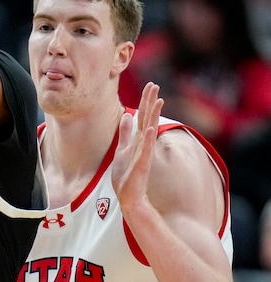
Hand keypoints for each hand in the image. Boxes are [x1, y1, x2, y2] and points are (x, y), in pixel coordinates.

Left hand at [111, 82, 163, 214]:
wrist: (129, 196)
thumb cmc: (126, 174)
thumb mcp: (122, 148)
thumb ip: (125, 132)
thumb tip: (126, 114)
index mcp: (138, 139)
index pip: (143, 116)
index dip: (146, 101)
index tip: (150, 85)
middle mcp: (142, 144)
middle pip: (147, 118)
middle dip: (150, 101)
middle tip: (154, 85)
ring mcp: (143, 153)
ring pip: (148, 130)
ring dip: (153, 115)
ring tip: (158, 100)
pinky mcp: (141, 165)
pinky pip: (145, 150)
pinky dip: (147, 139)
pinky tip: (149, 128)